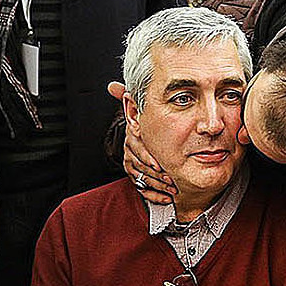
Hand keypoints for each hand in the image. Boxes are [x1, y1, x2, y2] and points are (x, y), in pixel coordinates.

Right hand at [108, 81, 177, 203]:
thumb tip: (113, 86)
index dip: (147, 157)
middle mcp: (130, 153)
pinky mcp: (137, 177)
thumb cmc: (145, 124)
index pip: (135, 149)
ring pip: (143, 179)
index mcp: (132, 138)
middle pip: (140, 167)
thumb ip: (129, 98)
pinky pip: (142, 189)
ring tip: (172, 189)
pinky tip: (165, 198)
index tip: (159, 165)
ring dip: (158, 186)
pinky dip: (154, 196)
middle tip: (171, 180)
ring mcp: (133, 166)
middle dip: (156, 175)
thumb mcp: (140, 111)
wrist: (145, 138)